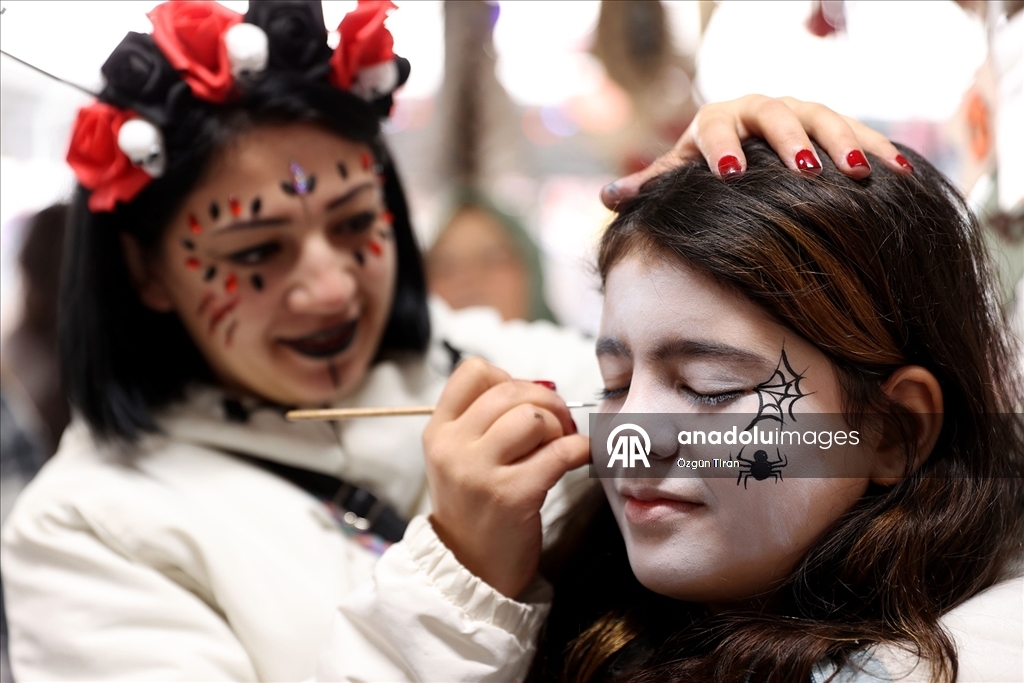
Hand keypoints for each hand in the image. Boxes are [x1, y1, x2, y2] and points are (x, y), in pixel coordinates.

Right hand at [423, 358, 589, 597]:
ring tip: (560, 446)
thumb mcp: (459, 458)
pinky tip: (578, 458)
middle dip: (547, 401)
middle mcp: (453, 447)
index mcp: (438, 431)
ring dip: (559, 426)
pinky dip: (579, 449)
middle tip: (558, 424)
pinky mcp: (513, 496)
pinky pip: (559, 452)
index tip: (522, 402)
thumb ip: (487, 420)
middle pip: (511, 390)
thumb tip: (543, 388)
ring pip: (534, 417)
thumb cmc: (476, 506)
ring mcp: (480, 472)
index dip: (507, 378)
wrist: (471, 569)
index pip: (474, 372)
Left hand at [601, 95, 911, 207]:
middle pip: (774, 118)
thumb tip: (608, 198)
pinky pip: (860, 131)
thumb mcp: (681, 173)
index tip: (728, 173)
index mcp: (718, 121)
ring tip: (855, 173)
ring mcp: (799, 112)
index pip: (715, 128)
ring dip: (841, 143)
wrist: (747, 143)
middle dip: (790, 142)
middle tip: (805, 169)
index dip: (721, 148)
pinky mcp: (833, 123)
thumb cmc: (708, 166)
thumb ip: (653, 184)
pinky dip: (878, 150)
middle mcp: (759, 109)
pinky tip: (899, 173)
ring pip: (822, 118)